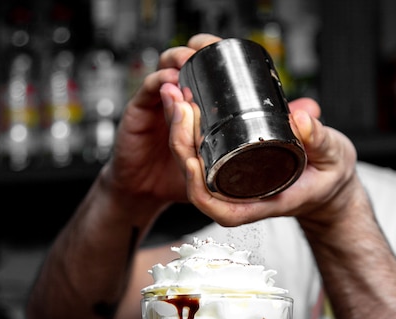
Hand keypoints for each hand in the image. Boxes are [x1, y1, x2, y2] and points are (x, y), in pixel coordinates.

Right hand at [102, 34, 220, 209]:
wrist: (145, 192)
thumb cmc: (176, 177)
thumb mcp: (210, 164)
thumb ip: (228, 152)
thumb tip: (257, 148)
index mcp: (195, 108)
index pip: (207, 72)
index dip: (217, 58)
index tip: (233, 56)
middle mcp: (175, 99)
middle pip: (186, 60)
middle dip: (199, 50)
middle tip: (211, 51)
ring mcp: (156, 102)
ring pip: (166, 67)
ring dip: (179, 60)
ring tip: (190, 62)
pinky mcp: (138, 111)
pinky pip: (148, 90)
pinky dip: (160, 83)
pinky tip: (171, 86)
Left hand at [164, 74, 361, 227]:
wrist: (329, 184)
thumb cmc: (329, 180)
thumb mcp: (333, 159)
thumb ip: (320, 140)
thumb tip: (301, 118)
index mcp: (261, 204)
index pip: (219, 209)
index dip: (197, 188)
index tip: (190, 159)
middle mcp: (241, 197)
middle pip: (197, 184)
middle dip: (181, 147)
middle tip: (180, 107)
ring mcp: (234, 183)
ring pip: (195, 167)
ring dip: (180, 134)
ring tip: (177, 98)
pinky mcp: (232, 165)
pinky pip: (203, 154)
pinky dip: (190, 131)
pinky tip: (187, 104)